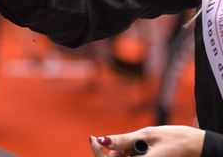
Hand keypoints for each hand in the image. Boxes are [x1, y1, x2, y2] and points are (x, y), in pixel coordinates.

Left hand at [90, 125, 204, 155]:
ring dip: (120, 154)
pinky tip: (133, 147)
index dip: (98, 152)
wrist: (196, 146)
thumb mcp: (147, 135)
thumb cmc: (174, 138)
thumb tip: (102, 140)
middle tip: (103, 139)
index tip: (93, 138)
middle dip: (108, 152)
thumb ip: (124, 140)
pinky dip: (128, 155)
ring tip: (132, 142)